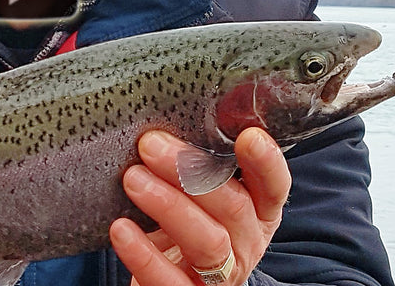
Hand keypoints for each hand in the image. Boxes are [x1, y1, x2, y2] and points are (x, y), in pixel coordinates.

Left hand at [110, 128, 290, 284]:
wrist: (167, 281)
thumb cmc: (184, 228)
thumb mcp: (200, 198)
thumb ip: (195, 168)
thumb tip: (164, 125)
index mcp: (257, 214)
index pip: (274, 187)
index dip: (266, 163)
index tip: (248, 136)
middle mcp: (246, 244)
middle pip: (233, 208)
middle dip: (192, 172)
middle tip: (151, 145)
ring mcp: (219, 277)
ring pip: (207, 242)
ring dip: (169, 205)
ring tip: (133, 179)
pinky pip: (168, 279)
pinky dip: (143, 253)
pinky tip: (121, 229)